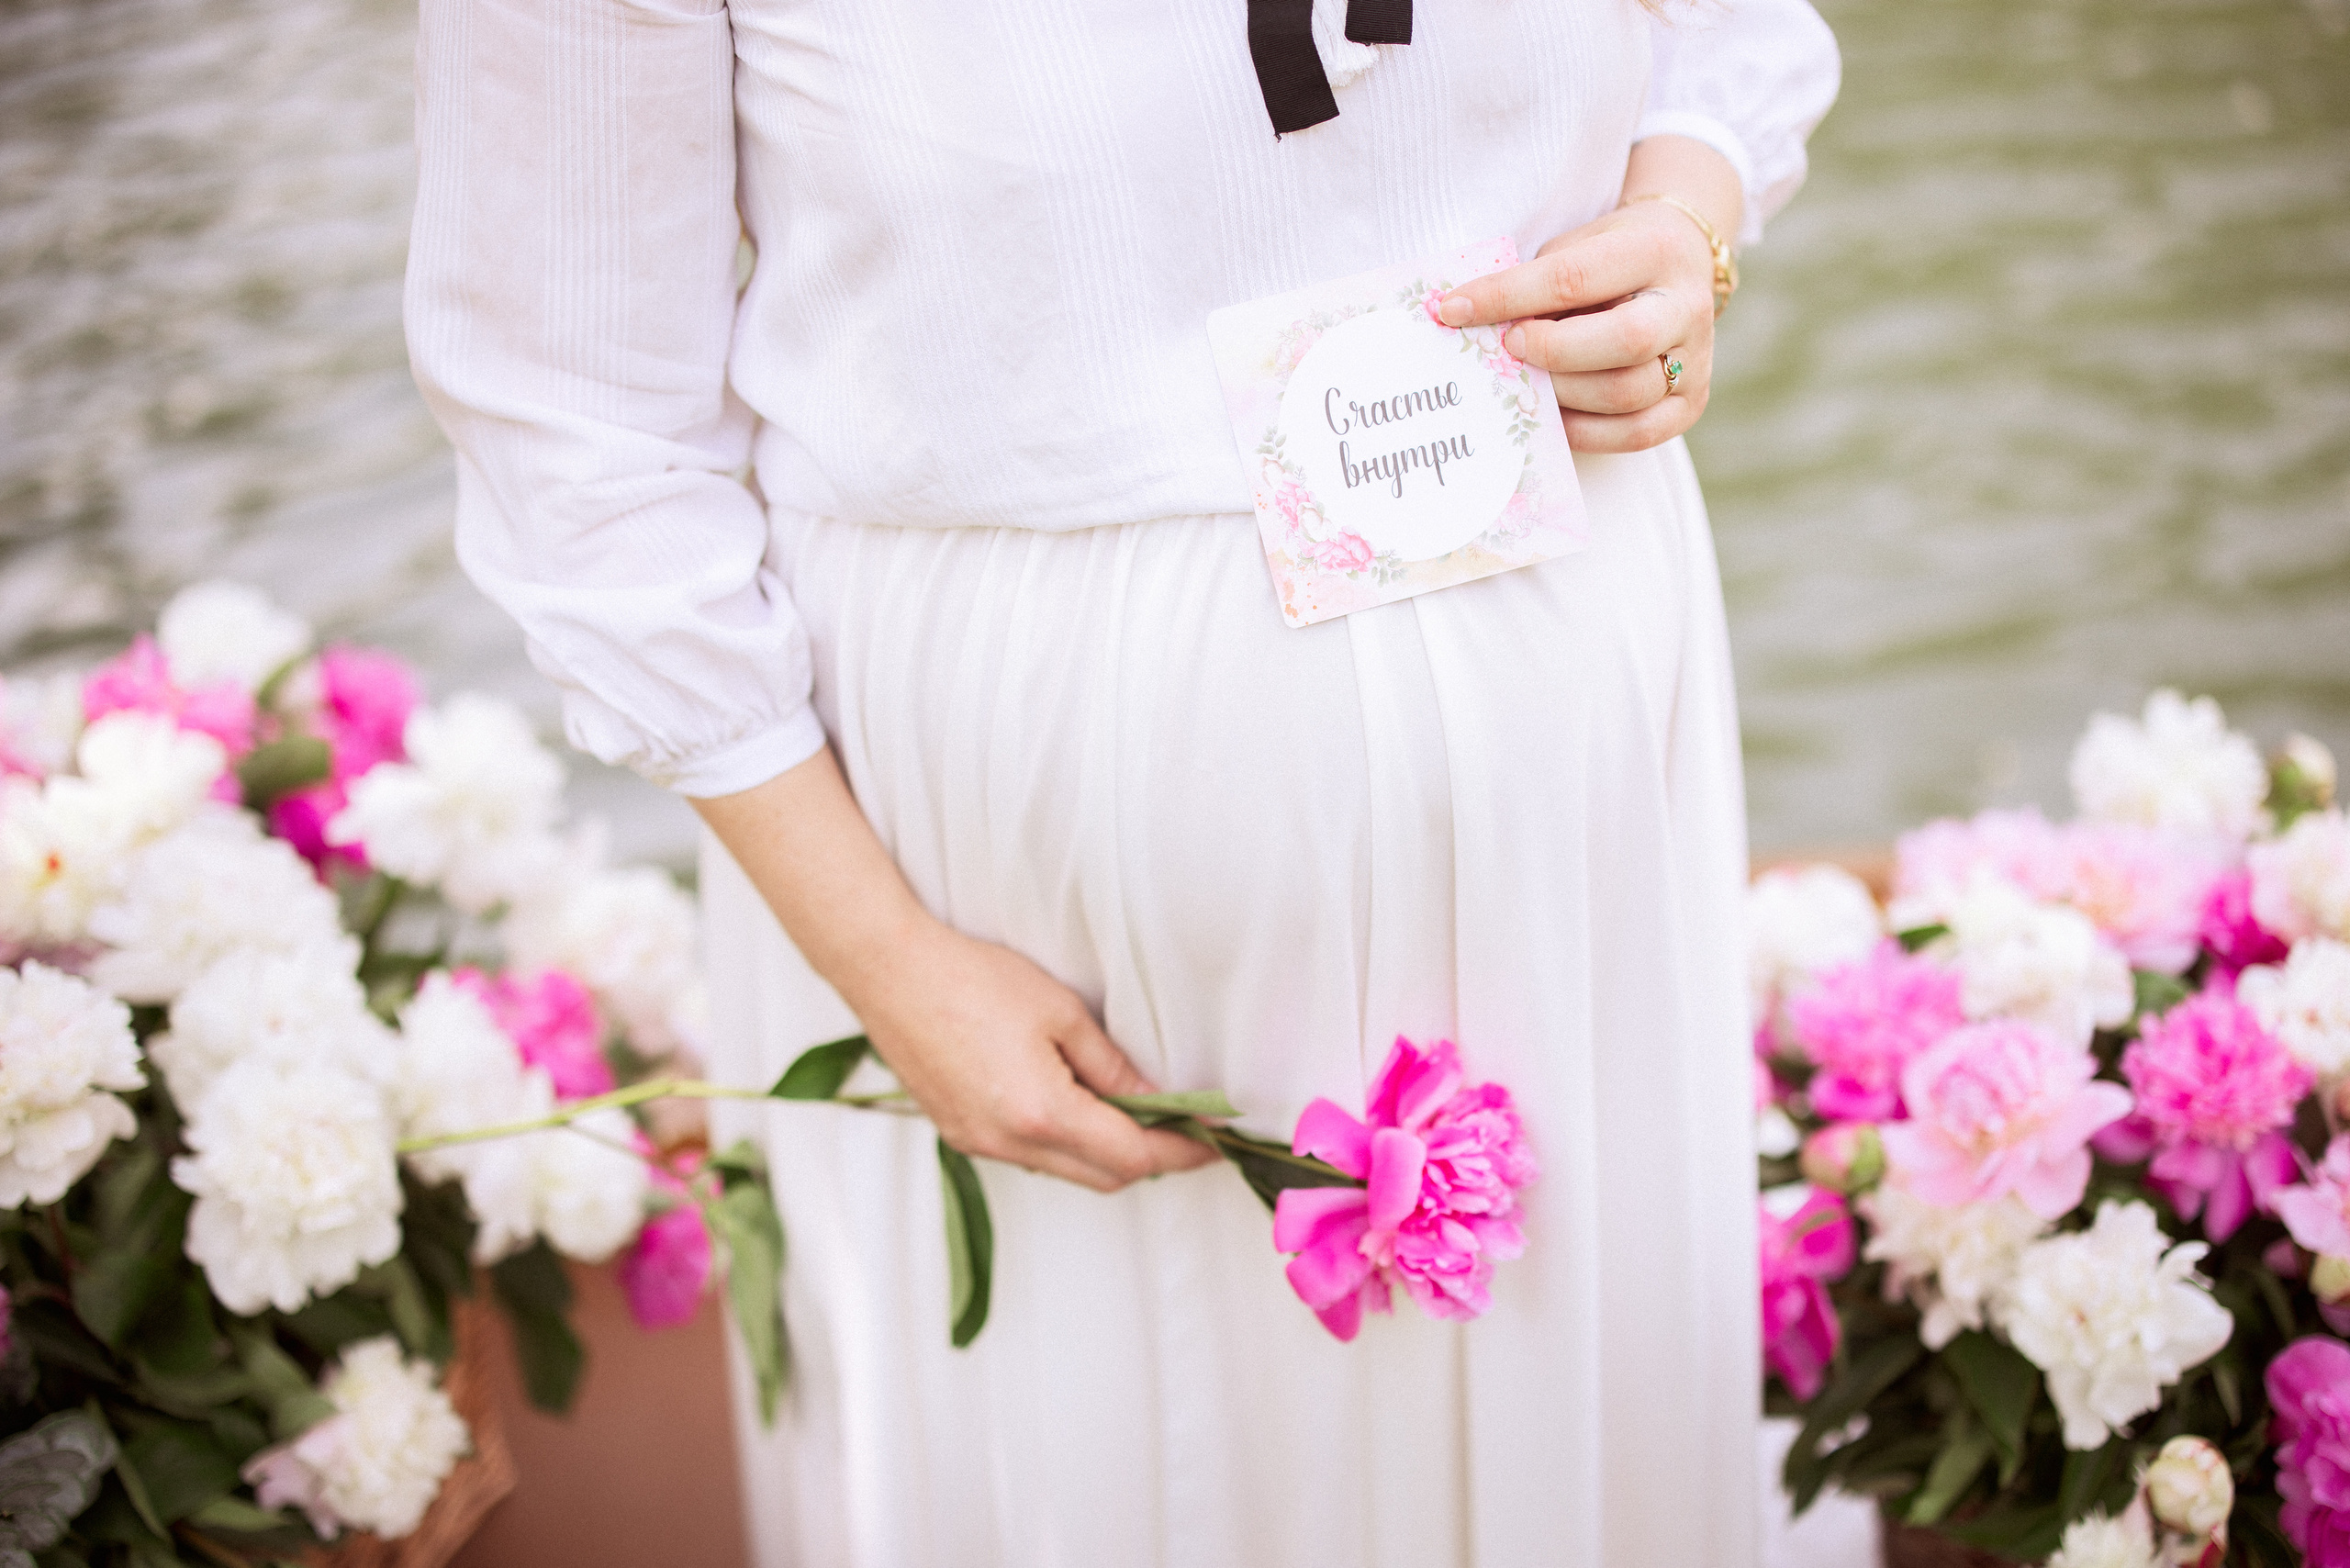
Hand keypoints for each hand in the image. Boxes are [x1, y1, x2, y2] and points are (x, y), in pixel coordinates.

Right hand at [693, 748, 1212, 1194]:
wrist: (889, 972)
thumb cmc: (973, 979)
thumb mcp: (1060, 1013)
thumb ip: (1113, 1067)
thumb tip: (1160, 1101)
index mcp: (1041, 1113)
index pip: (1132, 1155)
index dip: (1182, 1152)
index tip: (1213, 1142)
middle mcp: (1009, 1143)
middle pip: (1102, 1177)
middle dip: (1151, 1161)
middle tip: (1187, 1132)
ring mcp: (979, 1144)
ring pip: (1065, 1171)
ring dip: (1106, 1155)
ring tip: (1138, 1116)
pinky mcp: (960, 1133)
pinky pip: (1029, 1156)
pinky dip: (1065, 1145)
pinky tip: (1079, 1109)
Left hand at [1433, 134, 1743, 454]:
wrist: (1680, 265)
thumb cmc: (1608, 259)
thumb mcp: (1575, 248)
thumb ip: (1534, 283)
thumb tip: (1470, 325)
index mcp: (1656, 251)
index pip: (1574, 277)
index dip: (1508, 297)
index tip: (1454, 309)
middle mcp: (1687, 307)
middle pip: (1624, 341)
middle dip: (1552, 351)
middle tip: (1509, 348)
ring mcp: (1697, 360)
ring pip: (1626, 393)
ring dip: (1562, 393)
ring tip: (1526, 382)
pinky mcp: (1690, 405)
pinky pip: (1634, 434)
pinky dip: (1583, 430)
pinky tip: (1551, 413)